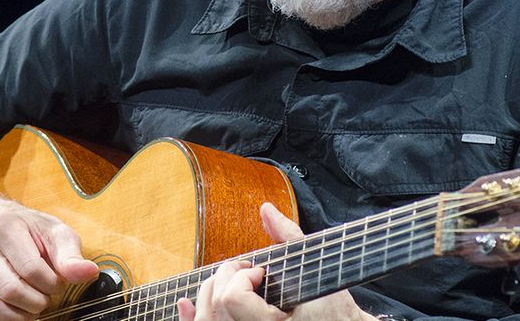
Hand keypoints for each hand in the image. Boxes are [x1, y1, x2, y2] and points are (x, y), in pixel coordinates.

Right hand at [0, 205, 99, 319]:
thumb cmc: (30, 230)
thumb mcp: (55, 232)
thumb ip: (71, 254)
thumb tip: (88, 272)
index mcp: (4, 227)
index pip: (31, 269)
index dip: (51, 284)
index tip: (58, 283)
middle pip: (10, 290)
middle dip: (36, 301)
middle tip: (46, 296)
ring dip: (19, 315)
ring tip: (33, 306)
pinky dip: (3, 320)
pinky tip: (18, 311)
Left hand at [175, 203, 375, 320]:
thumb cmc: (334, 308)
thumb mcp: (315, 267)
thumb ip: (288, 236)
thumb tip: (266, 209)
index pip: (232, 298)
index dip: (242, 275)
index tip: (260, 271)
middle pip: (214, 306)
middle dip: (225, 278)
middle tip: (247, 271)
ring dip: (206, 293)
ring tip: (226, 281)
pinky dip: (191, 317)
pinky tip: (185, 303)